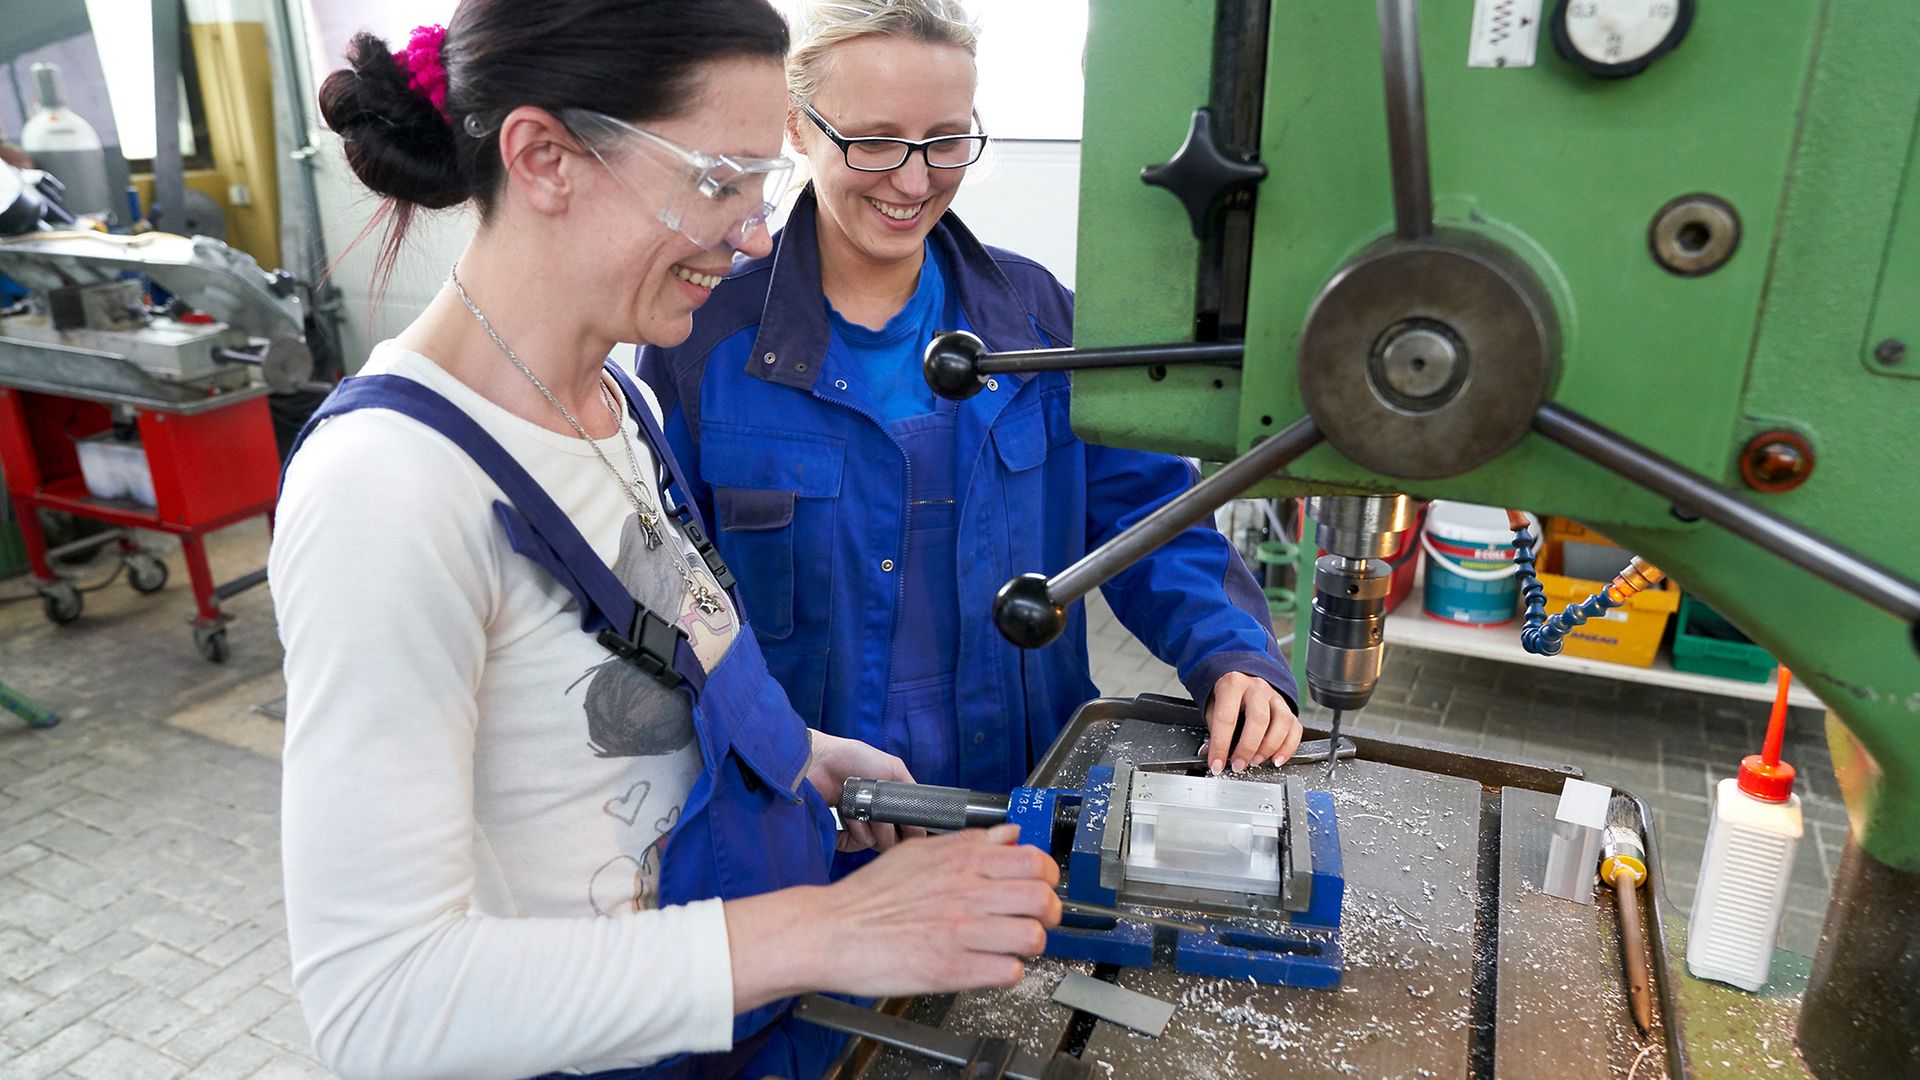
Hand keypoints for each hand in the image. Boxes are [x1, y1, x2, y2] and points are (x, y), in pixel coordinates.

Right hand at [724, 826, 1062, 1010]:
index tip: (1041, 885)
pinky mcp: (951, 969)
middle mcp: (965, 893)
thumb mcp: (918, 852)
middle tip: (1035, 919)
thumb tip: (1009, 834)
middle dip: (1048, 913)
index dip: (1047, 876)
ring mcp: (960, 932)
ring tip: (1013, 945)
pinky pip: (1007, 971)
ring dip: (1029, 944)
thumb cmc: (870, 896)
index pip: (1035, 861)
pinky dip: (1006, 971)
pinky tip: (991, 964)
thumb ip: (969, 842)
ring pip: (1032, 937)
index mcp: (960, 861)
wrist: (830, 932)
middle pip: (1043, 899)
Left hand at [805, 730, 924, 851]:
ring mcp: (859, 826)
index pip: (909, 827)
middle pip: (895, 839)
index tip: (911, 828)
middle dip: (890, 828)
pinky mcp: (841, 834)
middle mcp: (877, 817)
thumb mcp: (893, 768)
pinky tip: (847, 817)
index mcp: (890, 803)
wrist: (819, 761)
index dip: (912, 830)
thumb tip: (924, 818)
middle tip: (879, 812)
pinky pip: (855, 846)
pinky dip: (853, 834)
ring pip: (877, 843)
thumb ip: (911, 790)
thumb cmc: (854, 758)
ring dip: (870, 827)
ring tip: (858, 808)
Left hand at [1201, 672, 1301, 772]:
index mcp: (1233, 685)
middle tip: (1238, 765)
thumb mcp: (1213, 706)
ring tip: (1256, 761)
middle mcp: (1257, 688)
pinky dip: (1288, 748)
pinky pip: (1295, 728)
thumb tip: (1211, 754)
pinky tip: (1277, 759)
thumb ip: (1214, 729)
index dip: (1220, 746)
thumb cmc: (1227, 694)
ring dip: (1269, 747)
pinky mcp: (1288, 707)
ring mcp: (1275, 697)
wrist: (1243, 676)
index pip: (1226, 718)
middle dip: (1247, 748)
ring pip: (1281, 722)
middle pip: (1258, 719)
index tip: (1216, 765)